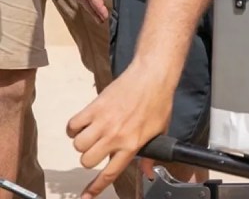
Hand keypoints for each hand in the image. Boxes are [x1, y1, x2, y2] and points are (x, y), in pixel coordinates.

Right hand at [67, 66, 173, 198]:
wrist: (152, 76)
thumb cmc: (158, 102)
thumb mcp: (160, 131)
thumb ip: (151, 154)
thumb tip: (148, 172)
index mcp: (132, 144)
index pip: (110, 173)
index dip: (95, 187)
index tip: (85, 197)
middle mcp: (115, 136)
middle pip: (86, 160)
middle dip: (90, 157)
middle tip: (100, 146)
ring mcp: (102, 122)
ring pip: (77, 145)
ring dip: (83, 142)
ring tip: (94, 133)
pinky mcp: (94, 108)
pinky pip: (72, 126)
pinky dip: (75, 128)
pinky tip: (85, 123)